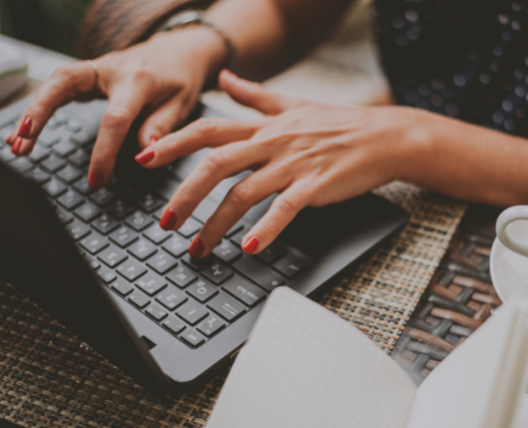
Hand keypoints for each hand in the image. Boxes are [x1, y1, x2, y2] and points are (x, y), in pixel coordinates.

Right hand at [7, 25, 227, 187]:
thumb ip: (162, 127)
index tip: (96, 179)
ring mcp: (96, 69)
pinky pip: (58, 88)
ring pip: (55, 82)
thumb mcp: (182, 103)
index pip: (116, 117)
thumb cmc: (182, 78)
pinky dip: (39, 108)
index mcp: (138, 79)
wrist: (179, 50)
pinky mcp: (88, 74)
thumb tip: (145, 155)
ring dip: (32, 111)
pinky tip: (24, 131)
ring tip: (15, 143)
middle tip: (23, 141)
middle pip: (66, 82)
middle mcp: (111, 69)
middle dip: (41, 111)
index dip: (104, 150)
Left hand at [138, 70, 425, 257]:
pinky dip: (266, 228)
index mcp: (264, 126)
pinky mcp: (316, 185)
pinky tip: (250, 248)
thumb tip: (226, 78)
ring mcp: (294, 164)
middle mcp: (273, 142)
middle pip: (216, 163)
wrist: (384, 136)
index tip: (143, 158)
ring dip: (216, 223)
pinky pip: (285, 208)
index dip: (173, 142)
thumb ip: (254, 96)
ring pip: (244, 192)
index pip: (209, 129)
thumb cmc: (339, 124)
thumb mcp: (293, 104)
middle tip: (166, 222)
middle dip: (186, 194)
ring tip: (198, 247)